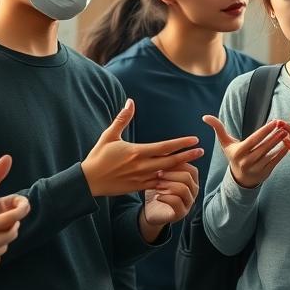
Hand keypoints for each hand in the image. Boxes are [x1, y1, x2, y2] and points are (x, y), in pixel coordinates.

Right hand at [83, 99, 203, 196]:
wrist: (88, 181)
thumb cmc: (98, 157)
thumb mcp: (109, 136)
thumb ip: (122, 119)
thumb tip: (130, 101)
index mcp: (137, 152)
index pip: (165, 147)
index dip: (181, 143)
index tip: (194, 140)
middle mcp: (142, 166)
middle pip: (171, 160)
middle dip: (187, 156)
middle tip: (201, 151)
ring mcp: (141, 178)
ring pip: (166, 173)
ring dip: (180, 168)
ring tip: (193, 163)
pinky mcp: (138, 187)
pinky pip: (158, 184)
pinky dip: (169, 181)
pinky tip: (178, 178)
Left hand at [141, 162, 199, 228]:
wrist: (151, 211)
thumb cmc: (158, 191)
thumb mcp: (163, 176)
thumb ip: (168, 166)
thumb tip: (168, 151)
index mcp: (192, 180)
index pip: (191, 169)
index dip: (177, 165)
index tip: (163, 164)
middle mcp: (193, 192)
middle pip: (187, 177)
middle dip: (171, 175)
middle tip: (158, 175)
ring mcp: (188, 203)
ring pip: (183, 189)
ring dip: (167, 186)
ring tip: (157, 186)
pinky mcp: (181, 213)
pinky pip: (176, 202)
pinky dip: (165, 197)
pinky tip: (157, 196)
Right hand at [203, 116, 288, 188]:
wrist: (239, 179)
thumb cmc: (234, 155)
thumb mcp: (225, 143)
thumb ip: (218, 128)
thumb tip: (205, 117)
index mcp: (238, 152)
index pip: (253, 140)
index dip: (264, 131)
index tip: (274, 122)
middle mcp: (247, 161)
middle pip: (263, 146)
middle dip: (274, 136)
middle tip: (283, 126)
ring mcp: (256, 168)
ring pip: (270, 154)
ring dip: (279, 143)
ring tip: (286, 133)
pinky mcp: (265, 173)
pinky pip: (275, 162)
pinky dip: (281, 153)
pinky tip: (288, 145)